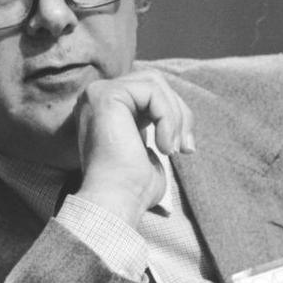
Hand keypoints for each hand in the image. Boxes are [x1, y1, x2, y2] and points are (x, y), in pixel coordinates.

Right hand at [72, 69, 194, 226]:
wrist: (115, 201)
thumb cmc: (131, 187)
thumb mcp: (149, 151)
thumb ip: (156, 129)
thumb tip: (176, 122)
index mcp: (105, 110)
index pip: (148, 93)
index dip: (174, 116)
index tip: (185, 150)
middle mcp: (96, 97)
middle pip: (153, 82)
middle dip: (179, 112)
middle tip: (186, 148)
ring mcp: (97, 93)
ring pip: (154, 83)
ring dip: (175, 116)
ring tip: (174, 148)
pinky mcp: (106, 96)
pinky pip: (152, 91)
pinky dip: (168, 118)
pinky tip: (164, 147)